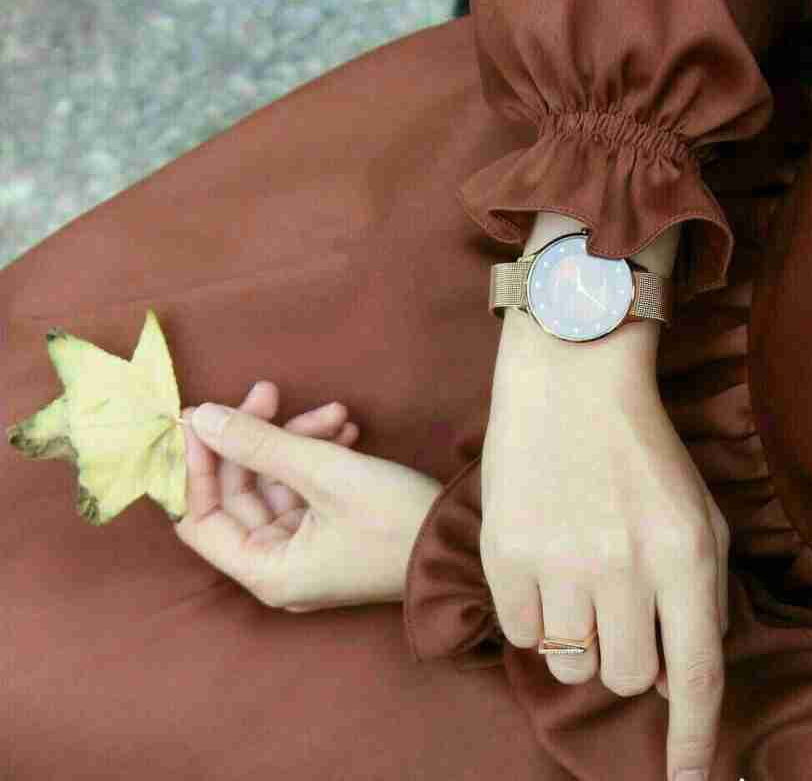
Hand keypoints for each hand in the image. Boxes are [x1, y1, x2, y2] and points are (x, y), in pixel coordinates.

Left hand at [174, 381, 442, 612]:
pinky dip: (317, 456)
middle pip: (240, 493)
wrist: (465, 542)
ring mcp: (306, 550)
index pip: (199, 519)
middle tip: (269, 391)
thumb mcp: (325, 473)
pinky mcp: (330, 532)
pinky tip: (345, 430)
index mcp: (266, 570)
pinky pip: (306, 489)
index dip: (197, 465)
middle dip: (257, 438)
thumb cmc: (395, 518)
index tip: (204, 416)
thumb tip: (200, 417)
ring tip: (335, 412)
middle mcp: (278, 566)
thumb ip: (258, 443)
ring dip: (296, 441)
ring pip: (276, 484)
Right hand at [480, 312, 729, 780]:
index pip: (695, 675)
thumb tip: (669, 677)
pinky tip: (539, 565)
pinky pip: (517, 632)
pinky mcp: (503, 553)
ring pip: (568, 660)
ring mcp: (558, 560)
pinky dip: (533, 615)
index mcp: (683, 554)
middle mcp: (622, 565)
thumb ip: (700, 598)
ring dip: (575, 636)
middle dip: (624, 658)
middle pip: (625, 676)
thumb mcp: (697, 514)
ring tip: (572, 579)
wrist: (568, 380)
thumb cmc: (640, 450)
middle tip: (613, 612)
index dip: (694, 742)